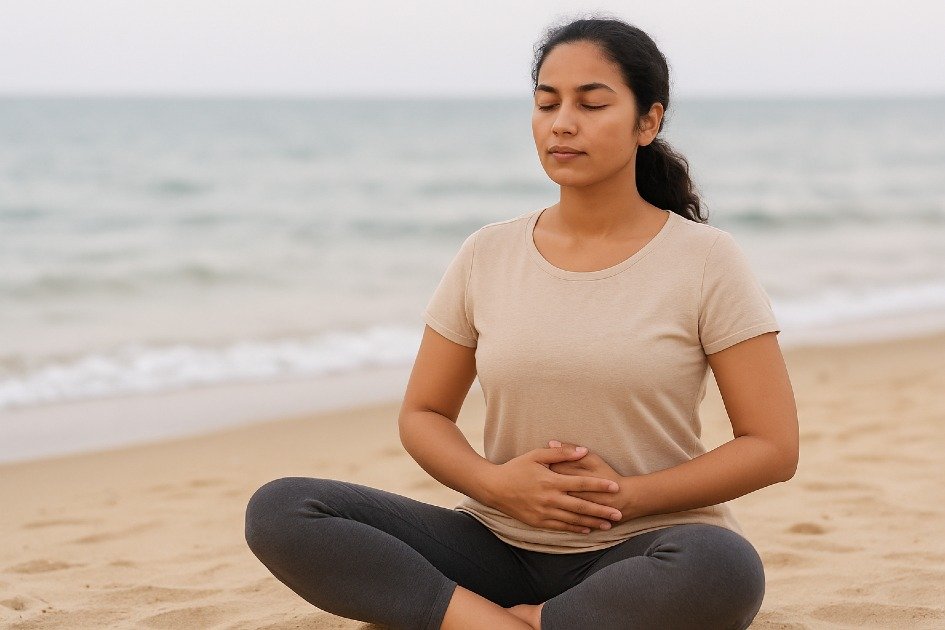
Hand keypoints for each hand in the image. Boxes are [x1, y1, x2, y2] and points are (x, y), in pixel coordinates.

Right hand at [483, 446, 623, 534]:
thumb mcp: (536, 455)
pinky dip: (575, 529)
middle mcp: (550, 499)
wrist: (494, 488)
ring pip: (574, 520)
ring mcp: (544, 513)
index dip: (600, 486)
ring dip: (592, 523)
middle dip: (602, 511)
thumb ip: (561, 453)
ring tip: (608, 525)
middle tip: (619, 514)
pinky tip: (587, 530)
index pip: (582, 484)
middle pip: (582, 506)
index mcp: (551, 481)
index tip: (615, 488)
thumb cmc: (515, 468)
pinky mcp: (538, 522)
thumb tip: (582, 450)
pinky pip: (561, 527)